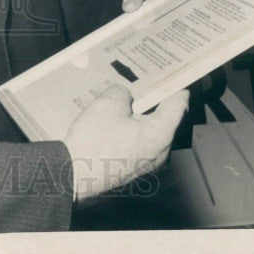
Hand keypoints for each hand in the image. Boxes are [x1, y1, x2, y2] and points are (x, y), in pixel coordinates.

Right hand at [60, 85, 188, 200]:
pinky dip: (132, 133)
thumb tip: (126, 98)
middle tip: (141, 86)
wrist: (74, 176)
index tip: (170, 76)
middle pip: (167, 120)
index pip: (179, 104)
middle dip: (154, 102)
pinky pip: (141, 147)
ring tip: (122, 105)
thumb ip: (123, 92)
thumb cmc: (94, 142)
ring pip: (152, 134)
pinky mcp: (135, 172)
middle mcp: (162, 153)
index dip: (174, 86)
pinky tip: (114, 125)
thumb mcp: (108, 103)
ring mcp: (149, 166)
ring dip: (141, 118)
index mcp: (161, 134)